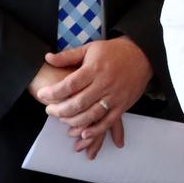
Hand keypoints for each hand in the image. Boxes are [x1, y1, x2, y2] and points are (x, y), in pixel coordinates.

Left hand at [35, 37, 151, 157]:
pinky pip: (107, 122)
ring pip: (91, 115)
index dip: (53, 92)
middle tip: (49, 110)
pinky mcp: (123, 105)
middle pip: (78, 103)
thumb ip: (68, 56)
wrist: (142, 55)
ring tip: (62, 120)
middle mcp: (104, 83)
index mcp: (94, 68)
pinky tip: (83, 133)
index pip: (69, 84)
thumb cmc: (113, 51)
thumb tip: (48, 57)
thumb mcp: (90, 48)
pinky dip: (95, 130)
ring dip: (73, 122)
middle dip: (59, 110)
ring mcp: (114, 96)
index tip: (42, 95)